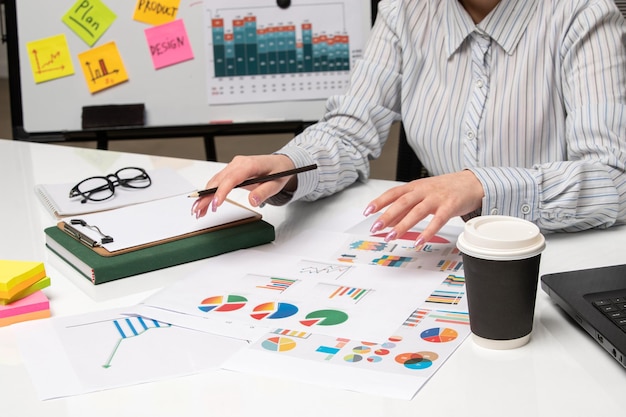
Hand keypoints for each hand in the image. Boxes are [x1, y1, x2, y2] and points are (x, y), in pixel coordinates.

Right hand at [191, 154, 295, 217]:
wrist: (280, 163)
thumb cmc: (279, 171)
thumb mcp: (277, 183)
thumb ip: (264, 192)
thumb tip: (253, 201)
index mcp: (249, 164)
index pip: (232, 178)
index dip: (222, 191)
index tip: (216, 204)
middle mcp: (238, 164)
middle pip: (218, 180)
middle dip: (206, 196)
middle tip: (198, 210)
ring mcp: (233, 167)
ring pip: (214, 181)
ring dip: (205, 196)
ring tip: (198, 211)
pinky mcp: (231, 172)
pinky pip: (218, 182)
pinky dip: (209, 193)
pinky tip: (205, 203)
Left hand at [363, 170, 483, 243]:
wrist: (471, 182)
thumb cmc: (444, 189)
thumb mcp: (422, 195)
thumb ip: (405, 208)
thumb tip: (386, 221)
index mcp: (415, 187)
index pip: (393, 193)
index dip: (379, 201)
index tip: (367, 212)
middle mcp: (423, 191)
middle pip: (402, 202)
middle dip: (387, 216)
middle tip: (375, 228)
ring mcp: (437, 198)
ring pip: (417, 211)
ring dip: (402, 225)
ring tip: (391, 237)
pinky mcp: (450, 206)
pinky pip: (438, 220)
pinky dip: (428, 232)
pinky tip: (419, 241)